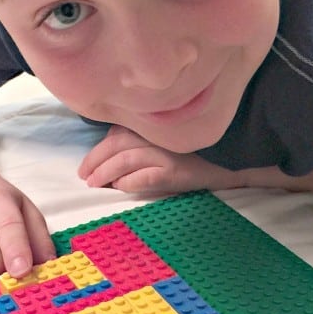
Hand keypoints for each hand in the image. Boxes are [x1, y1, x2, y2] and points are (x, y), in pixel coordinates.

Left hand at [78, 125, 246, 194]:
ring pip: (126, 159)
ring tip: (95, 185)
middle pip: (116, 145)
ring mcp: (167, 152)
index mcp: (153, 126)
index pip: (116, 134)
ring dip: (105, 173)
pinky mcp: (176, 171)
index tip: (85, 168)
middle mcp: (158, 135)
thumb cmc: (189, 159)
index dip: (96, 152)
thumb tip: (104, 162)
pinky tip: (120, 187)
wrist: (226, 169)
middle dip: (95, 162)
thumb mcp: (161, 146)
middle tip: (85, 179)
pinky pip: (145, 176)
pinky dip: (128, 182)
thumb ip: (136, 145)